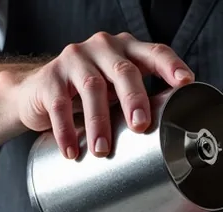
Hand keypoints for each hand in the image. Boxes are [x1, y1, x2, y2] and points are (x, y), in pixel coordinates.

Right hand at [12, 32, 193, 158]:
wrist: (37, 92)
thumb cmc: (88, 94)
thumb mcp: (117, 91)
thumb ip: (140, 101)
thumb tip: (172, 136)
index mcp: (127, 50)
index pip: (154, 52)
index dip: (171, 66)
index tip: (185, 82)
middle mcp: (103, 48)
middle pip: (124, 70)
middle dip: (134, 99)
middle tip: (140, 125)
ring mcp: (75, 59)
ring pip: (92, 88)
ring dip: (99, 122)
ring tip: (102, 150)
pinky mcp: (50, 78)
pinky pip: (59, 104)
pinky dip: (66, 130)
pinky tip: (71, 151)